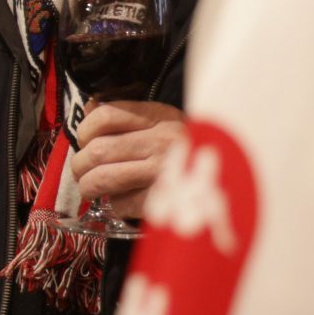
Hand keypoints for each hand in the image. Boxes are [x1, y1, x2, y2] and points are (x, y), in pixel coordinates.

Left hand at [70, 101, 186, 218]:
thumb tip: (89, 108)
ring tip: (91, 188)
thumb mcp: (165, 122)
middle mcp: (164, 141)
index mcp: (161, 117)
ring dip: (89, 186)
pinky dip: (115, 206)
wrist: (234, 181)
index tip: (85, 141)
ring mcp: (166, 172)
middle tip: (81, 171)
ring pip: (103, 178)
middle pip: (98, 150)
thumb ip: (128, 115)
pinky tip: (123, 202)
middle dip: (80, 165)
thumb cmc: (188, 151)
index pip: (105, 116)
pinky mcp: (167, 202)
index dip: (84, 130)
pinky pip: (122, 204)